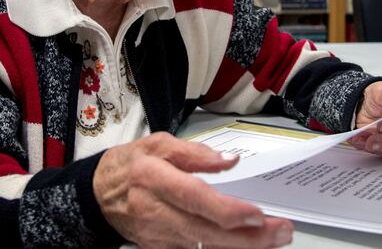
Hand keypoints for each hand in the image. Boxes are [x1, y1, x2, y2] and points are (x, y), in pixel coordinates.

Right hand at [94, 132, 292, 248]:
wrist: (99, 194)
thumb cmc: (131, 164)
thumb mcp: (159, 144)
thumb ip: (196, 153)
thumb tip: (230, 161)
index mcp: (154, 178)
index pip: (195, 198)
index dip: (227, 210)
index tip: (257, 213)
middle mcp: (156, 211)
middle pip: (206, 232)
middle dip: (249, 237)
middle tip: (282, 231)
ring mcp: (158, 236)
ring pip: (205, 248)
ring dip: (243, 247)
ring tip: (275, 238)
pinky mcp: (161, 248)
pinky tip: (249, 246)